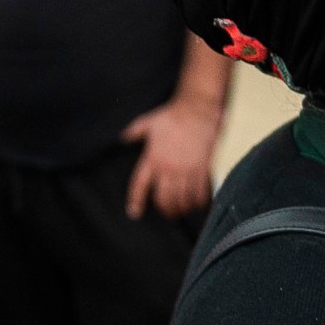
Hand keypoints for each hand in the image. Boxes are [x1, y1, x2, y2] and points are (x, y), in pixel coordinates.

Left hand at [122, 97, 220, 219]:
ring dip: (181, 209)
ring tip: (180, 212)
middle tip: (166, 214)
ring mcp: (186, 169)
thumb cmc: (172, 116)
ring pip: (182, 198)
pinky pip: (201, 191)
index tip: (134, 213)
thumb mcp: (147, 123)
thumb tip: (122, 138)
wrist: (197, 110)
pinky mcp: (203, 168)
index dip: (136, 200)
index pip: (140, 185)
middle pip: (164, 198)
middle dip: (164, 210)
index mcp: (152, 158)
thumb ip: (133, 132)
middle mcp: (168, 167)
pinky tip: (198, 205)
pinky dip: (199, 202)